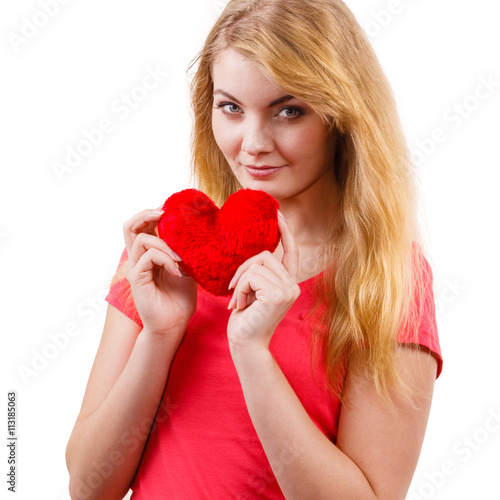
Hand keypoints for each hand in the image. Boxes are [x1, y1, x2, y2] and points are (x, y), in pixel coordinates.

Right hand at [123, 207, 197, 340]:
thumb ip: (183, 251)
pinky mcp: (137, 279)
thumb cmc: (180, 299)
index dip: (152, 215)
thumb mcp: (187, 268)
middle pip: (130, 226)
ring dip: (165, 244)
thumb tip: (195, 232)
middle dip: (146, 215)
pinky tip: (178, 272)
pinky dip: (166, 259)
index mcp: (148, 254)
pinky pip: (149, 257)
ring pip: (142, 240)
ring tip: (180, 258)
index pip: (142, 227)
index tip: (171, 212)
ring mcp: (135, 268)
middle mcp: (138, 259)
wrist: (174, 324)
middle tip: (163, 214)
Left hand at [226, 211, 299, 349]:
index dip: (285, 232)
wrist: (244, 343)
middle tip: (233, 288)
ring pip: (257, 264)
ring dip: (240, 280)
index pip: (290, 252)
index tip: (277, 214)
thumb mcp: (253, 291)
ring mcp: (288, 290)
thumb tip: (256, 253)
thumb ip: (258, 273)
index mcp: (288, 283)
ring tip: (238, 300)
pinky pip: (251, 276)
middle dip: (244, 268)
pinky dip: (240, 288)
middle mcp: (293, 285)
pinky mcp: (278, 294)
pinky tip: (240, 304)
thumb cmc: (245, 319)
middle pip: (266, 254)